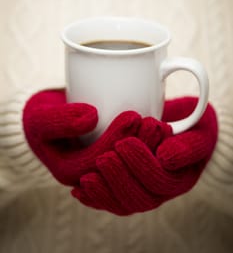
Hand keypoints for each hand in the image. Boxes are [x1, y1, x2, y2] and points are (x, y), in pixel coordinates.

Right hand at [23, 89, 168, 185]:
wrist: (46, 124)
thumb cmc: (41, 120)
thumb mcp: (40, 117)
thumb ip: (60, 119)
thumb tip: (91, 117)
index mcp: (69, 171)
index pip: (100, 161)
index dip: (119, 139)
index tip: (133, 114)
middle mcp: (90, 179)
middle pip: (121, 177)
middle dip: (140, 150)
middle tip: (153, 122)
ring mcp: (104, 174)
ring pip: (136, 182)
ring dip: (149, 154)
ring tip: (159, 126)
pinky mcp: (116, 166)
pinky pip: (139, 174)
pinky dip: (152, 157)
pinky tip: (163, 135)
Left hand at [72, 98, 217, 214]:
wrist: (183, 130)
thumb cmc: (192, 129)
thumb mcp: (201, 132)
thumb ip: (190, 145)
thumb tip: (166, 157)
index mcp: (181, 180)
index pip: (160, 181)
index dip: (141, 165)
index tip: (124, 143)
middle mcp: (162, 192)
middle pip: (140, 198)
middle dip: (120, 178)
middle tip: (104, 157)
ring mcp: (144, 193)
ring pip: (124, 205)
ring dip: (105, 193)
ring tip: (87, 178)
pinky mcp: (127, 191)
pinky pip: (112, 203)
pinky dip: (95, 199)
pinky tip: (80, 191)